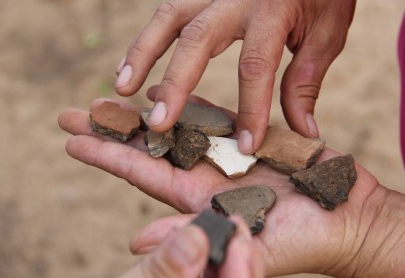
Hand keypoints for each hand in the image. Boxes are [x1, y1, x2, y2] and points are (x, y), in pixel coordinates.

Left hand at [58, 97, 391, 275]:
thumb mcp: (247, 247)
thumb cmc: (302, 242)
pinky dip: (194, 103)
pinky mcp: (252, 138)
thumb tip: (137, 242)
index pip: (141, 173)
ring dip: (149, 110)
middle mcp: (206, 175)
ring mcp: (228, 154)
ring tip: (120, 95)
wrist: (348, 223)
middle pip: (151, 146)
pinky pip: (217, 116)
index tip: (74, 140)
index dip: (106, 155)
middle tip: (81, 108)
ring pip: (179, 126)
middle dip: (116, 128)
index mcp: (197, 200)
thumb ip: (193, 240)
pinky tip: (171, 91)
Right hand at [115, 0, 355, 153]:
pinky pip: (167, 12)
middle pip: (197, 40)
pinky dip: (146, 39)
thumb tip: (303, 132)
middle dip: (176, 84)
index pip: (255, 66)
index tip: (246, 146)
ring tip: (122, 88)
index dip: (251, 109)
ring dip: (142, 53)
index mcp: (272, 9)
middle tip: (158, 123)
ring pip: (169, 18)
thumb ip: (306, 81)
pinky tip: (130, 64)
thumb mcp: (326, 33)